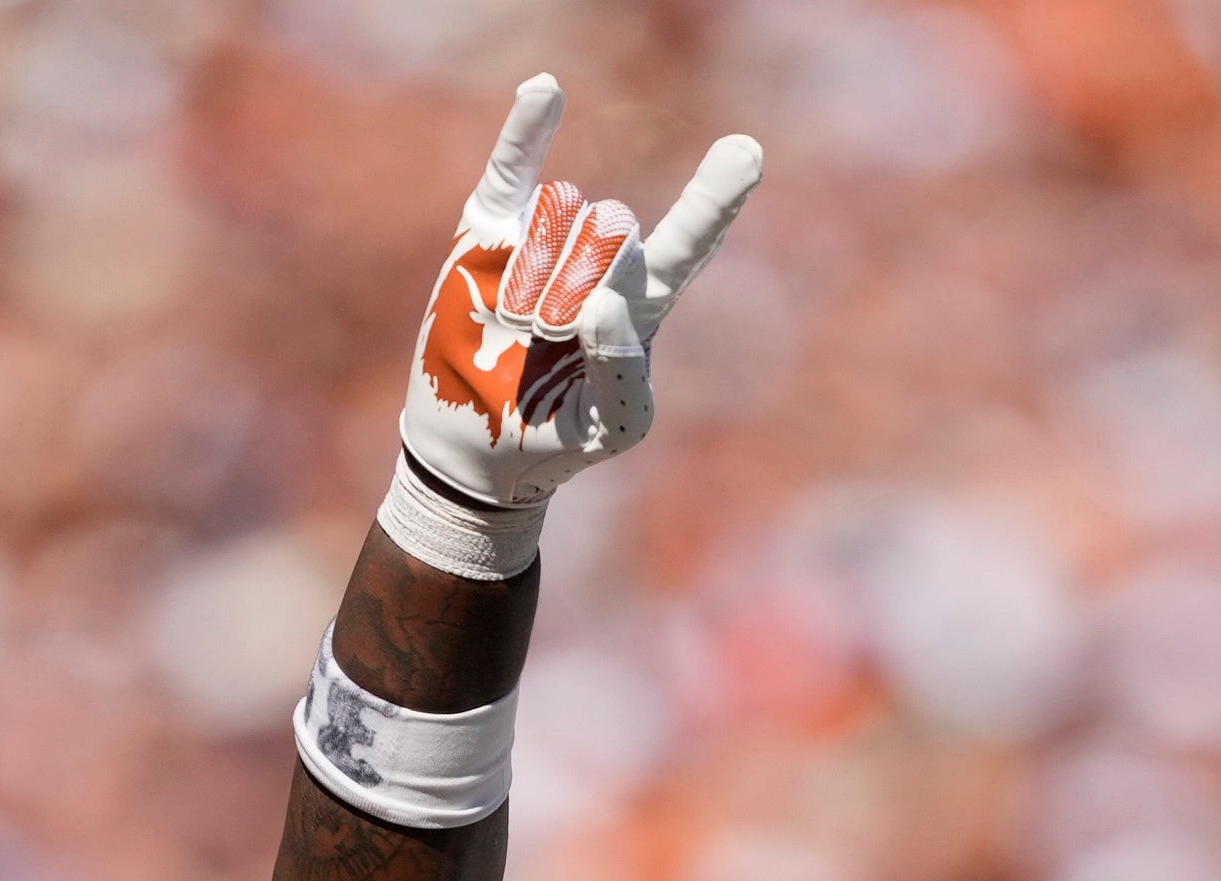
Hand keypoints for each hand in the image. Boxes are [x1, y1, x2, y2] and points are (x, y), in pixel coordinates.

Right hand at [388, 76, 760, 568]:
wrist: (474, 449)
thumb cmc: (555, 441)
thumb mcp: (606, 428)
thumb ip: (621, 373)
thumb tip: (600, 303)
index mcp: (641, 301)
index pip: (689, 242)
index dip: (714, 200)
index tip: (746, 153)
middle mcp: (599, 258)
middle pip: (613, 224)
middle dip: (578, 282)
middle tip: (550, 336)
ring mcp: (545, 240)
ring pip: (562, 211)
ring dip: (538, 274)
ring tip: (519, 324)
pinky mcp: (490, 233)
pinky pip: (513, 167)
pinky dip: (526, 128)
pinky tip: (544, 90)